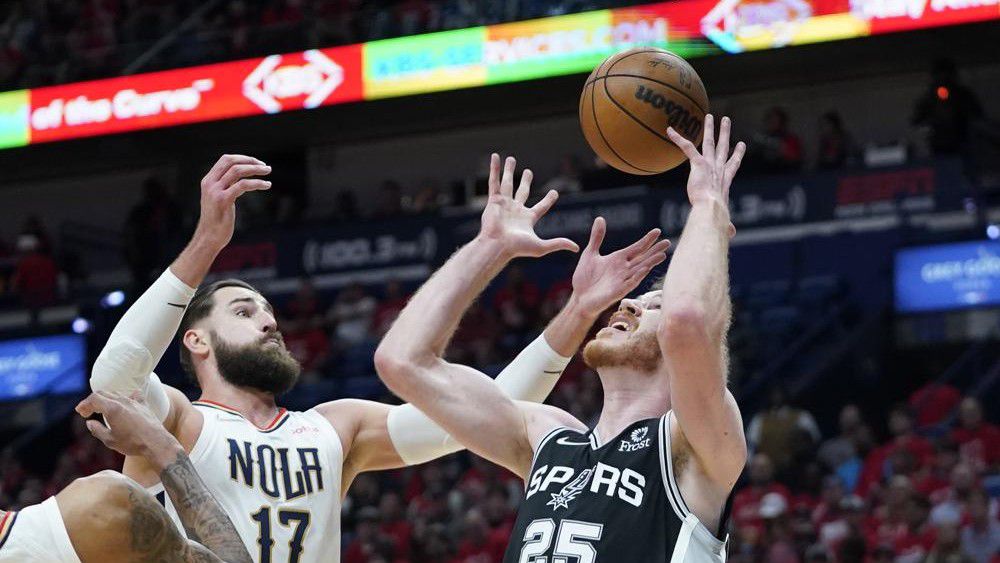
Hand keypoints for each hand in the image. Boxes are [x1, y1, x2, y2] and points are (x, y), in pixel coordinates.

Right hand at [76, 391, 179, 465]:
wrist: (156, 443)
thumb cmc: (133, 443)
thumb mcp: (109, 440)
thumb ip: (97, 430)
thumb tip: (89, 422)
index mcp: (113, 408)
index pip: (94, 398)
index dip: (84, 404)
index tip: (80, 412)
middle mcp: (123, 401)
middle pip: (104, 393)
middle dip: (93, 401)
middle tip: (88, 412)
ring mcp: (135, 402)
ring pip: (117, 394)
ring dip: (107, 399)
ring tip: (102, 410)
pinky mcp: (144, 405)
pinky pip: (134, 395)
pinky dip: (126, 397)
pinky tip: (125, 402)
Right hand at [193, 154, 272, 249]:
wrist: (209, 238)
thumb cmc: (217, 220)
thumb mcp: (219, 199)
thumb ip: (227, 187)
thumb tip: (242, 180)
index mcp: (208, 181)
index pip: (225, 160)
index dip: (242, 158)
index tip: (256, 163)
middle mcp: (210, 183)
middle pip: (231, 161)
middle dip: (250, 160)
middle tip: (265, 166)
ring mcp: (215, 191)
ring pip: (237, 170)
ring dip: (255, 169)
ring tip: (268, 172)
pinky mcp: (223, 200)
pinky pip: (242, 185)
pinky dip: (257, 183)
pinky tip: (266, 185)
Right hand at [478, 154, 578, 258]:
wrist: (498, 246)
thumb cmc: (517, 248)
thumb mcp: (541, 246)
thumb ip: (558, 243)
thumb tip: (576, 248)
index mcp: (528, 219)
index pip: (541, 207)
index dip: (549, 200)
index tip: (555, 192)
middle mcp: (516, 210)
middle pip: (522, 192)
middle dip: (525, 182)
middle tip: (528, 172)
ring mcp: (504, 205)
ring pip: (507, 184)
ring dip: (509, 172)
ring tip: (511, 160)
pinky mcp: (494, 201)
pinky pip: (494, 182)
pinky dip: (494, 169)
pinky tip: (495, 157)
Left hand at [571, 217, 670, 311]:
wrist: (578, 297)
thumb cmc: (585, 278)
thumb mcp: (590, 253)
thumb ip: (597, 237)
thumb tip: (600, 218)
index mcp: (618, 259)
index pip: (636, 248)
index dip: (647, 240)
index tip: (658, 231)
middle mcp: (623, 269)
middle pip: (642, 258)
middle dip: (654, 250)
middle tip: (668, 242)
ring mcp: (622, 281)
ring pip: (639, 270)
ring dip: (650, 263)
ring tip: (662, 255)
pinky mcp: (617, 292)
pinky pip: (629, 283)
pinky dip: (637, 276)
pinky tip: (645, 269)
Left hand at [667, 115, 744, 235]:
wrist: (711, 210)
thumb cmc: (717, 218)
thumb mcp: (723, 221)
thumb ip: (727, 225)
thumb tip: (731, 233)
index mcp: (725, 181)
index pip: (732, 165)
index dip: (737, 155)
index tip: (741, 145)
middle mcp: (719, 170)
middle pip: (723, 148)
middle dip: (725, 134)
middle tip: (726, 120)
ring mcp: (710, 165)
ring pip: (710, 142)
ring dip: (709, 128)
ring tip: (709, 115)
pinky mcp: (699, 163)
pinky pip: (687, 147)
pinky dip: (678, 138)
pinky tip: (669, 130)